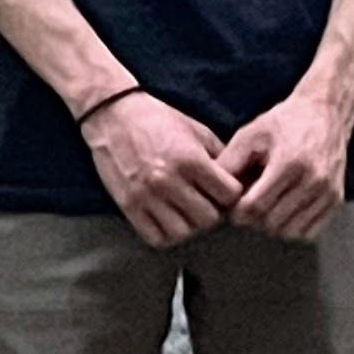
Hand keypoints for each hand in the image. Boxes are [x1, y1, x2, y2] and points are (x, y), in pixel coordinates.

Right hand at [86, 91, 240, 248]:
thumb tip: (240, 177)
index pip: (229, 195)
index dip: (231, 194)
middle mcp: (169, 180)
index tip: (224, 190)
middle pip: (209, 218)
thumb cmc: (157, 119)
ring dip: (190, 225)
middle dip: (213, 212)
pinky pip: (156, 237)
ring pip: (184, 232)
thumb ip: (219, 155)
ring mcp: (147, 196)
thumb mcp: (195, 130)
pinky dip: (167, 234)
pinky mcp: (129, 206)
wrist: (113, 115)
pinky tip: (169, 219)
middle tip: (207, 203)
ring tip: (187, 212)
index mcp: (190, 159)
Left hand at [222, 82, 353, 242]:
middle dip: (254, 219)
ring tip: (268, 205)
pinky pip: (309, 232)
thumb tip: (212, 192)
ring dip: (273, 225)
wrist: (325, 113)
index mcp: (289, 162)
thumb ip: (229, 163)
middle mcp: (313, 180)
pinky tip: (285, 209)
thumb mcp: (250, 134)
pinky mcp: (336, 199)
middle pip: (272, 223)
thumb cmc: (284, 122)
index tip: (233, 206)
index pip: (256, 207)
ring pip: (290, 232)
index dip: (238, 213)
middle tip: (248, 205)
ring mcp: (328, 192)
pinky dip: (293, 227)